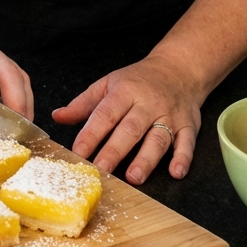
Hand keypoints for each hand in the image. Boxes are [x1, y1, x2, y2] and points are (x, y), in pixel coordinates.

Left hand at [52, 54, 202, 183]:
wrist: (177, 69)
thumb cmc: (138, 80)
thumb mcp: (108, 84)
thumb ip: (84, 103)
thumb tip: (58, 117)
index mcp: (125, 91)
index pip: (105, 114)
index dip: (91, 133)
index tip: (78, 152)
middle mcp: (147, 103)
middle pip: (130, 128)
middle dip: (115, 150)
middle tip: (101, 169)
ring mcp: (169, 115)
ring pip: (158, 138)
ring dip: (147, 159)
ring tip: (134, 177)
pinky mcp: (189, 125)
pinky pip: (187, 143)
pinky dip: (183, 158)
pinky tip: (176, 173)